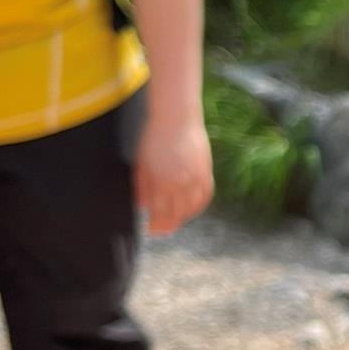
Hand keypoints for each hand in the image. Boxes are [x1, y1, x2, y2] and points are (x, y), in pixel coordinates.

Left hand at [134, 112, 213, 235]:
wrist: (177, 117)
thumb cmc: (154, 137)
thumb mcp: (142, 163)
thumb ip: (142, 187)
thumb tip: (143, 206)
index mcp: (163, 181)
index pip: (160, 211)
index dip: (156, 224)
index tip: (151, 231)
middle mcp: (182, 183)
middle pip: (177, 213)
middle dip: (169, 225)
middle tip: (162, 232)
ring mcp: (196, 178)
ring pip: (192, 207)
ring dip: (184, 217)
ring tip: (175, 221)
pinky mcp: (206, 171)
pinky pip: (205, 195)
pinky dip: (198, 205)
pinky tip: (191, 209)